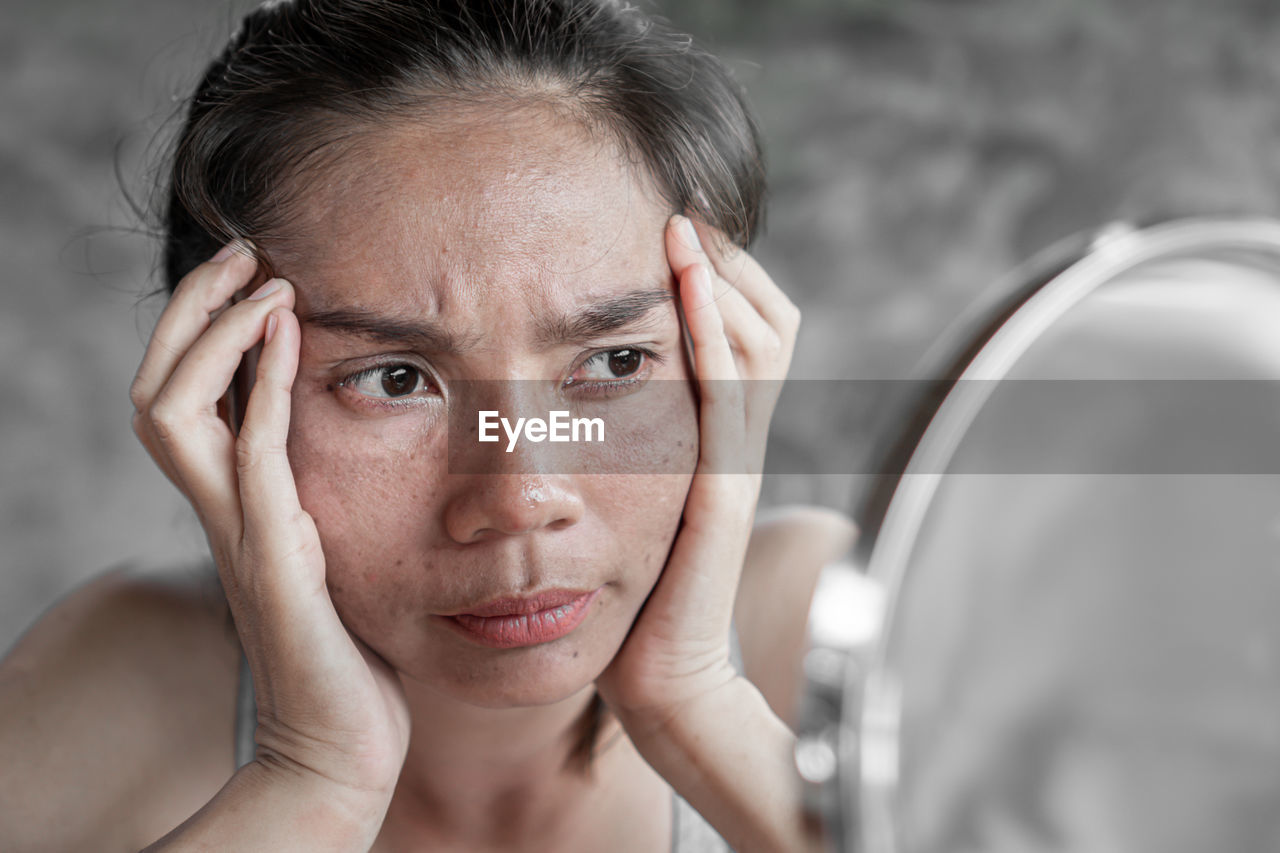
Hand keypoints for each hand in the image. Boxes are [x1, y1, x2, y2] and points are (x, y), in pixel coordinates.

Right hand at [129, 245, 409, 811]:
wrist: (341, 738)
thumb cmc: (345, 649)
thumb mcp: (325, 552)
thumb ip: (311, 499)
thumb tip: (338, 451)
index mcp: (233, 504)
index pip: (182, 398)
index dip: (202, 331)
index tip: (254, 275)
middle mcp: (219, 510)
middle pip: (156, 389)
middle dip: (191, 312)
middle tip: (244, 250)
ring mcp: (238, 531)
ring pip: (173, 412)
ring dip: (214, 336)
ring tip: (267, 281)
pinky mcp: (274, 555)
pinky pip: (252, 453)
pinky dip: (263, 385)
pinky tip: (289, 332)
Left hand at [596, 216, 799, 725]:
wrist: (660, 673)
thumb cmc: (636, 590)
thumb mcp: (637, 497)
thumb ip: (635, 442)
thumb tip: (586, 386)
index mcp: (722, 435)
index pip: (752, 328)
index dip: (721, 272)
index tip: (670, 223)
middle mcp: (740, 438)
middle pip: (768, 319)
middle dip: (724, 258)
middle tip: (677, 208)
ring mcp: (735, 460)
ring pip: (755, 342)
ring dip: (719, 275)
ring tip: (680, 222)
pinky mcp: (719, 486)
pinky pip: (726, 391)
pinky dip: (710, 330)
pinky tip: (686, 281)